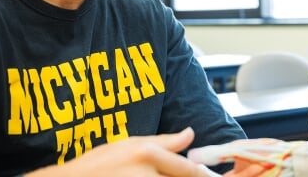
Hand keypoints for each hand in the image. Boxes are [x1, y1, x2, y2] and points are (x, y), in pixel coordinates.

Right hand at [26, 127, 210, 176]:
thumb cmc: (97, 164)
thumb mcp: (128, 144)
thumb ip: (163, 141)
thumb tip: (190, 134)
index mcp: (148, 155)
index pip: (188, 170)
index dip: (204, 175)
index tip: (211, 176)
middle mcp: (148, 176)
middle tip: (202, 176)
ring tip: (152, 176)